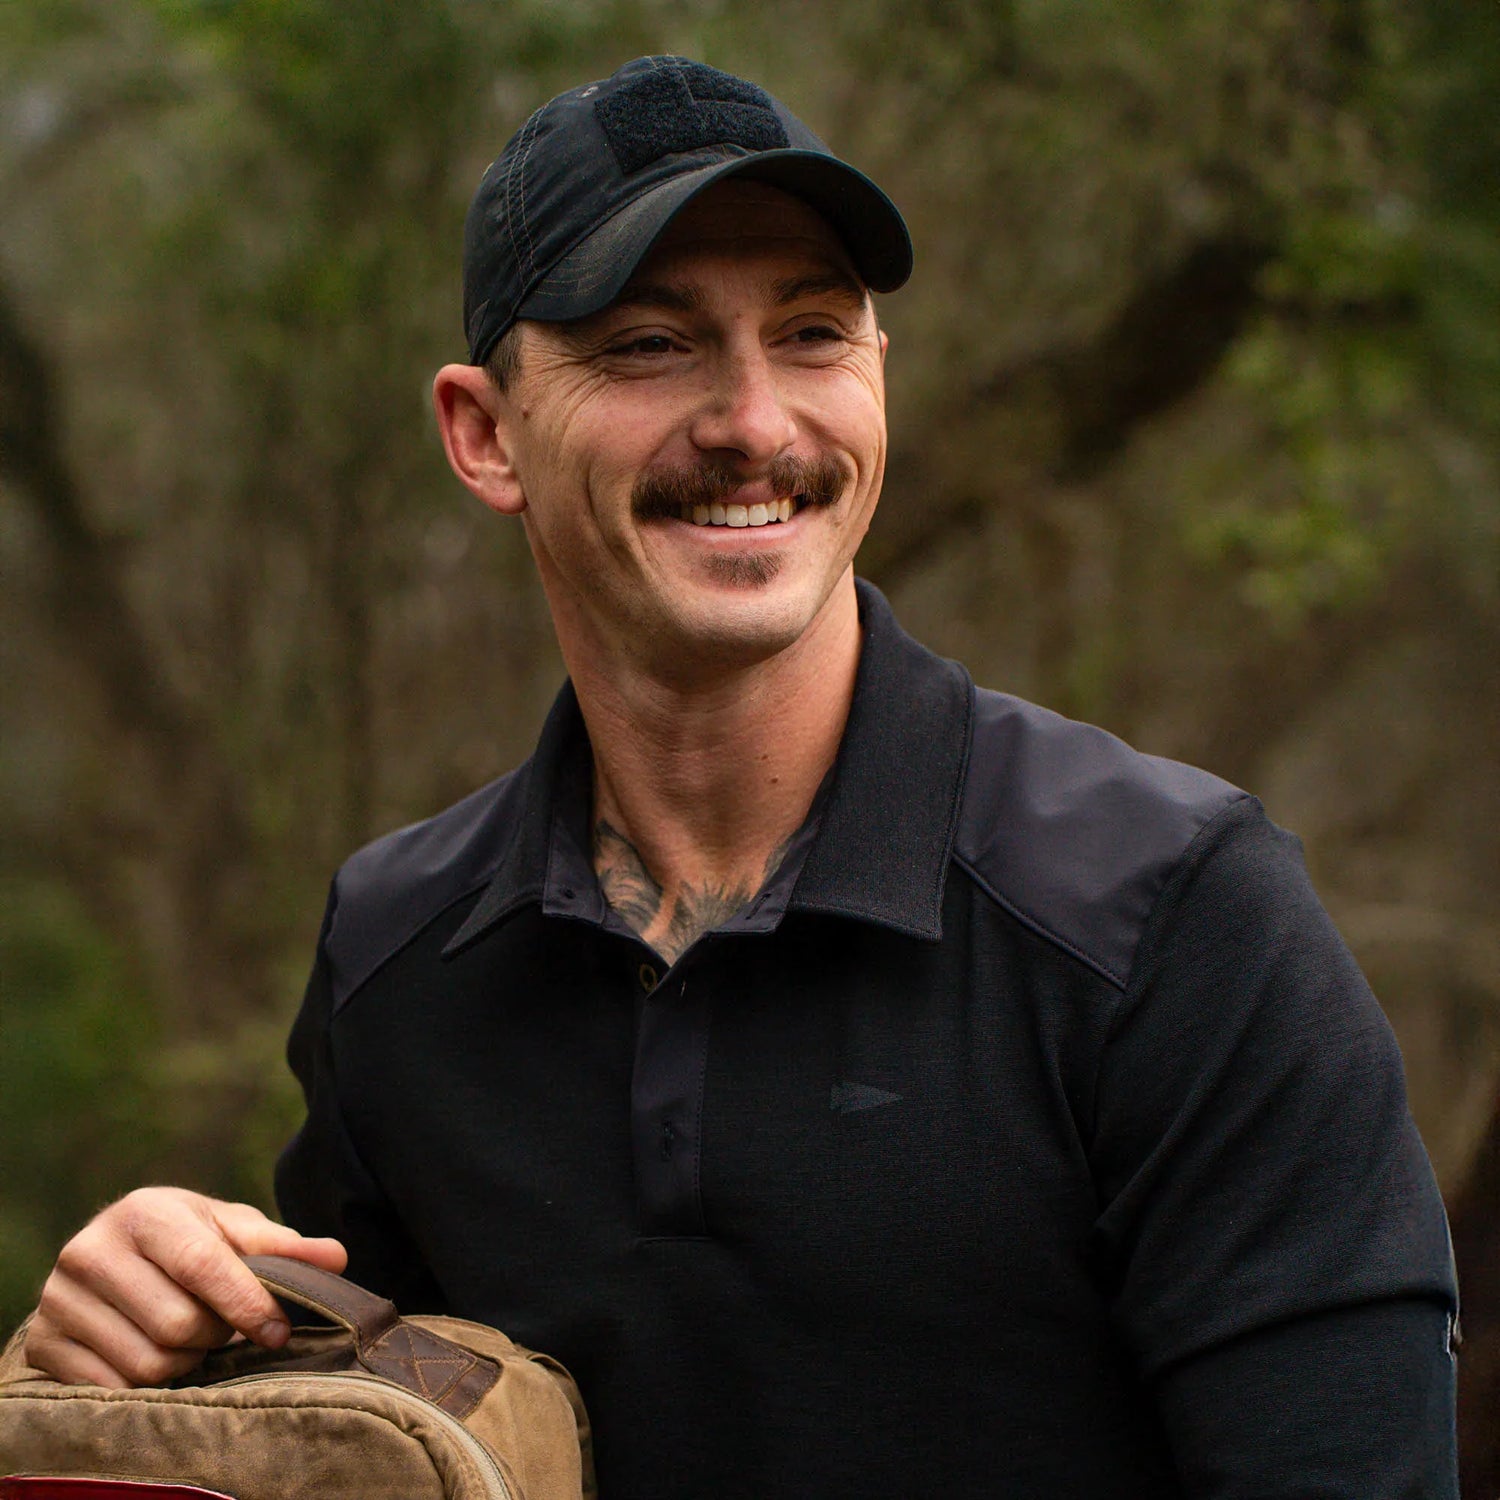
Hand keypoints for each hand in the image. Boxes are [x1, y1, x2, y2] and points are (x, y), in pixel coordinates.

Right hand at [23, 1186, 346, 1387]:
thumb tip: (336, 1257)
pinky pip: (112, 1388)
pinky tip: (154, 1356)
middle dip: (215, 1334)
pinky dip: (147, 1385)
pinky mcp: (42, 1343)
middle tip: (223, 1326)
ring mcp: (58, 1299)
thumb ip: (282, 1247)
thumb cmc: (185, 1243)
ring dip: (186, 1362)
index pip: (202, 1264)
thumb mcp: (231, 1231)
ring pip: (147, 1362)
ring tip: (191, 1339)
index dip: (246, 1303)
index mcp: (144, 1212)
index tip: (279, 1331)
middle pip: (177, 1324)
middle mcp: (90, 1250)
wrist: (109, 1262)